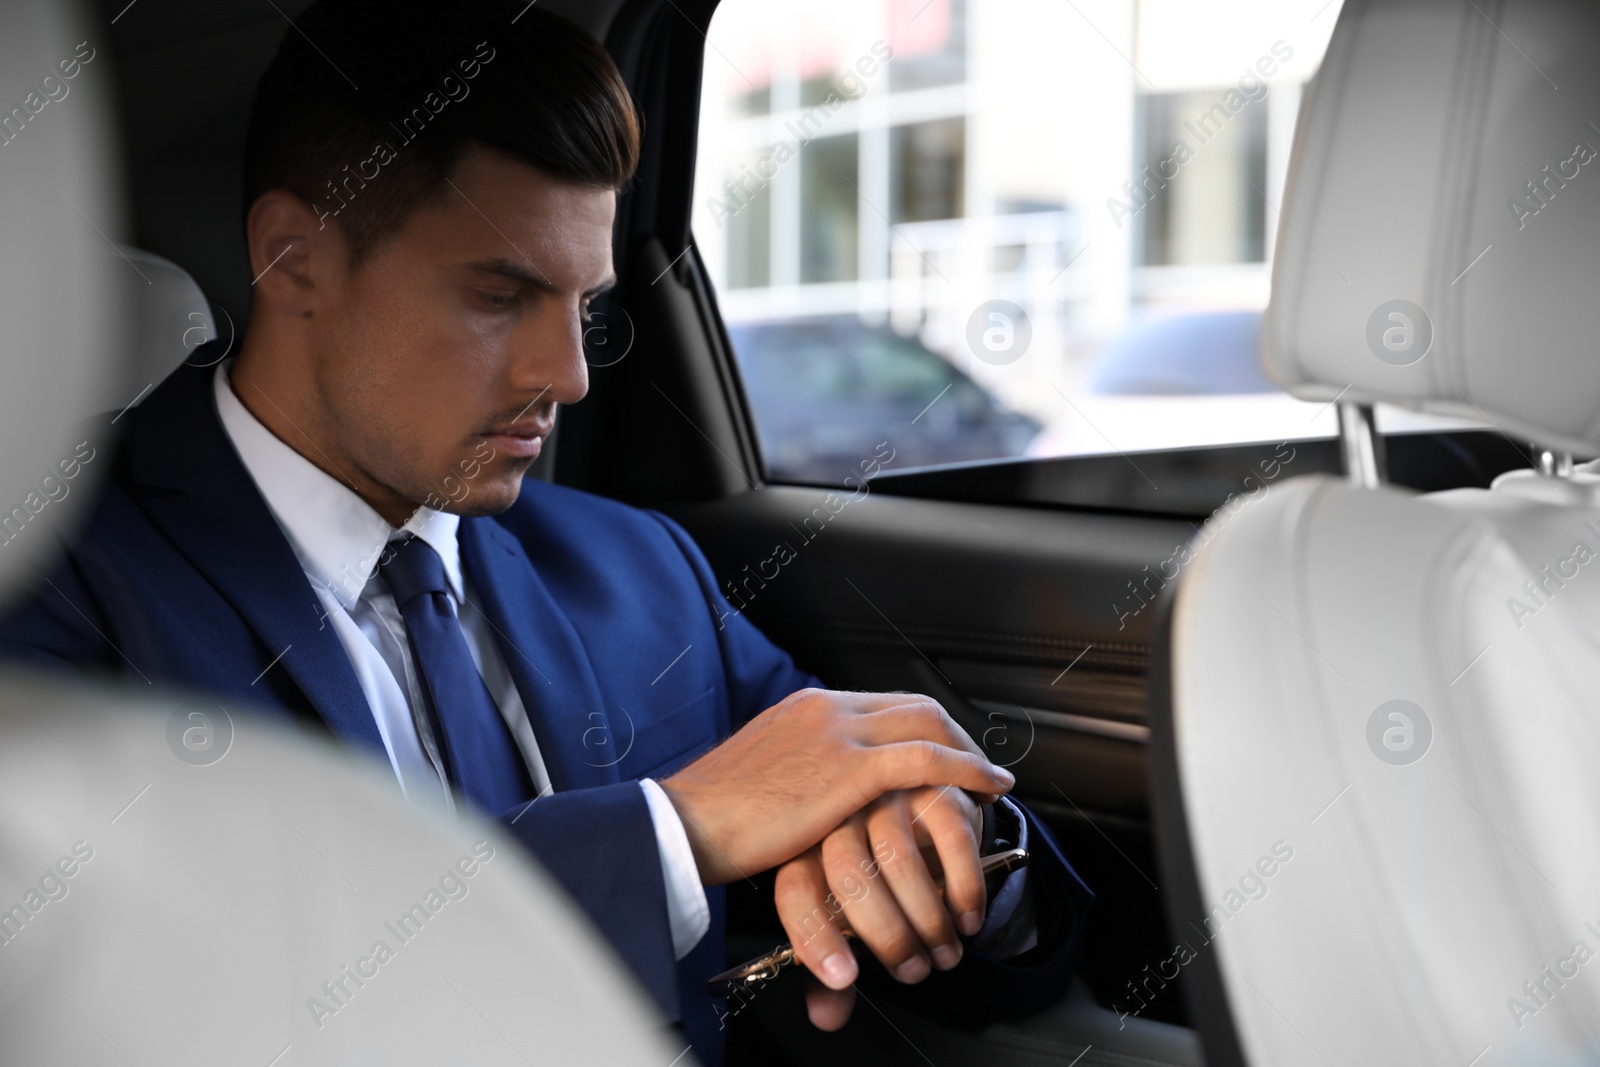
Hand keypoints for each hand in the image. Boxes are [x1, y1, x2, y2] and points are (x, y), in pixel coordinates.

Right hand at [660, 689, 1009, 884]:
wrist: (685, 823)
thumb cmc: (713, 816)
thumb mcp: (763, 778)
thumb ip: (800, 773)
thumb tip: (822, 797)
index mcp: (805, 707)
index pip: (883, 704)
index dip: (925, 729)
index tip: (945, 755)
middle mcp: (826, 708)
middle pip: (915, 705)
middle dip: (956, 736)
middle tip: (978, 770)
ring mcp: (838, 732)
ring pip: (928, 724)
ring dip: (969, 753)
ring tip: (991, 784)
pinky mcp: (848, 769)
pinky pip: (926, 759)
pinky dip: (965, 770)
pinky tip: (987, 791)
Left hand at [773, 785, 986, 1030]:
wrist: (913, 798)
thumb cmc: (874, 867)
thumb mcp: (847, 910)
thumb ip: (833, 960)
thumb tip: (827, 1016)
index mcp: (805, 846)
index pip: (795, 890)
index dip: (815, 939)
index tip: (844, 978)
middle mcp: (838, 816)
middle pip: (849, 877)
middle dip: (888, 937)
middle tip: (915, 970)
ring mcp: (884, 795)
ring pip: (899, 861)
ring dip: (929, 920)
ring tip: (946, 951)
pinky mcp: (930, 784)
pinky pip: (951, 838)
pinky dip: (965, 888)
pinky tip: (969, 916)